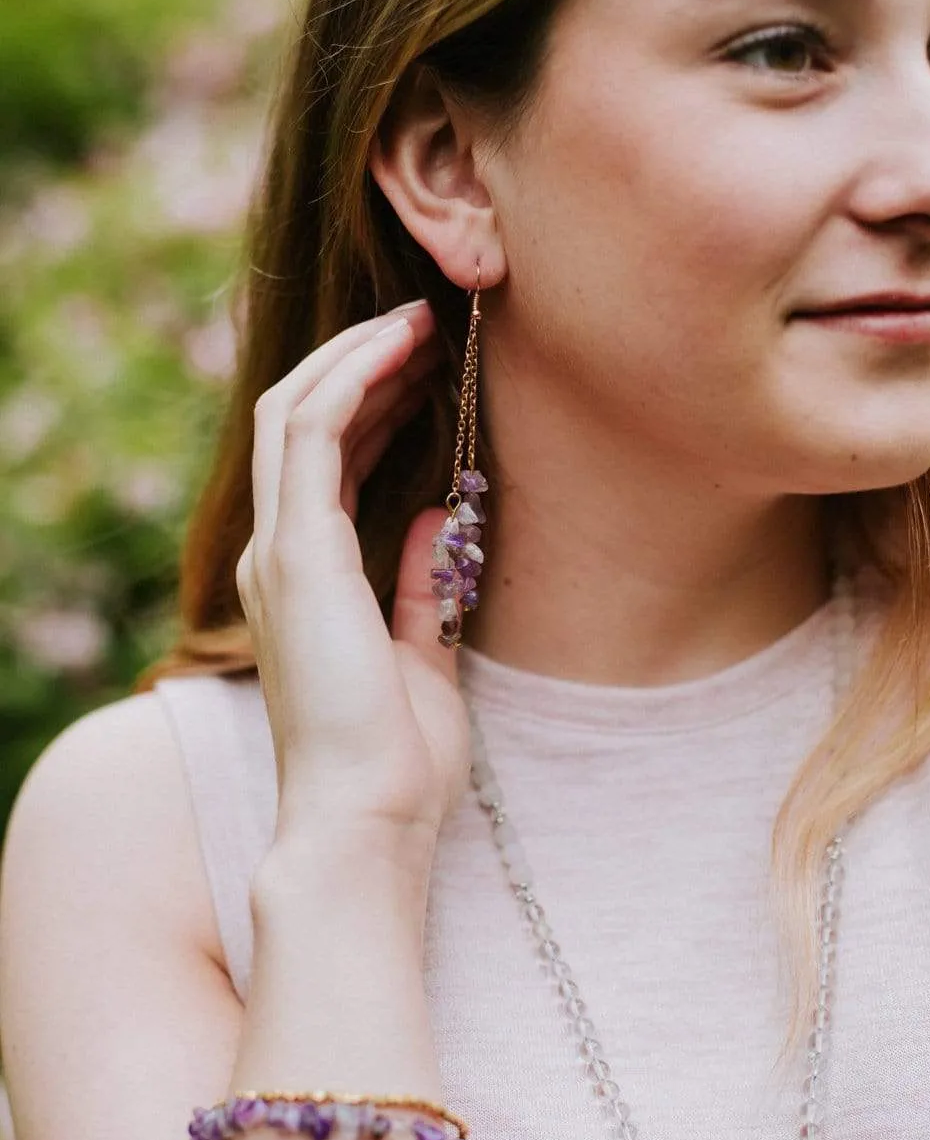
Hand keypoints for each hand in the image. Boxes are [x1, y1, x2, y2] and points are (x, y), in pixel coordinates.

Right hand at [235, 301, 470, 891]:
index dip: (370, 404)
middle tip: (426, 328)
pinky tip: (403, 348)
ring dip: (358, 357)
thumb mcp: (425, 655)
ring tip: (419, 321)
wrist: (369, 818)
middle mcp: (276, 557)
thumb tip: (444, 514)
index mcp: (301, 582)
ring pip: (297, 412)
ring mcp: (279, 552)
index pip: (321, 463)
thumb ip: (426, 585)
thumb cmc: (396, 759)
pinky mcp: (298, 553)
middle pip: (301, 422)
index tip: (428, 368)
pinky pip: (313, 433)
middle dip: (362, 365)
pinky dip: (354, 378)